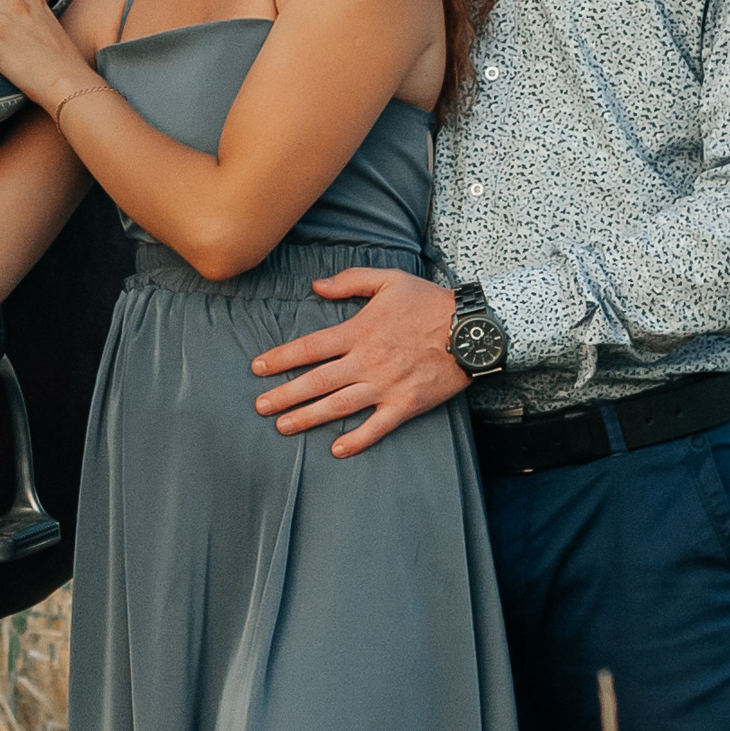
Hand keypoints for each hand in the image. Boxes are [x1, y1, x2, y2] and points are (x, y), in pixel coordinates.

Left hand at [248, 265, 466, 456]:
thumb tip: (316, 287)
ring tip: (283, 427)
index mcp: (359, 331)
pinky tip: (336, 450)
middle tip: (260, 407)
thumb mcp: (388, 280)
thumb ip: (349, 281)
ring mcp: (386, 385)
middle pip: (316, 381)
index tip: (258, 368)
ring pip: (339, 406)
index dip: (280, 359)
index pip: (310, 348)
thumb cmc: (429, 302)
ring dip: (308, 417)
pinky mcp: (406, 404)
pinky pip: (377, 427)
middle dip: (285, 395)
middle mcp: (367, 361)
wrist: (472, 329)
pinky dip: (357, 440)